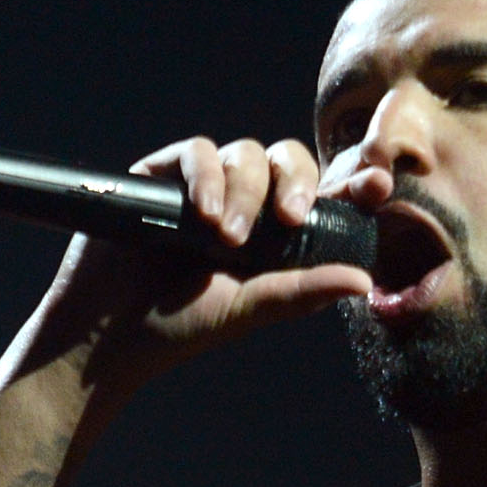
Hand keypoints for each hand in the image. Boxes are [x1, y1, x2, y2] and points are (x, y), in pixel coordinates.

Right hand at [40, 135, 374, 387]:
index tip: (377, 186)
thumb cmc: (179, 327)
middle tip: (290, 218)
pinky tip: (205, 217)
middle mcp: (244, 203)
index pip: (321, 197)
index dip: (351, 186)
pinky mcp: (163, 175)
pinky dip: (207, 178)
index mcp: (274, 234)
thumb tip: (363, 281)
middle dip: (296, 182)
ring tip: (228, 240)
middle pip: (287, 160)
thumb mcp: (251, 310)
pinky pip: (198, 152)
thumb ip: (302, 292)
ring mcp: (203, 186)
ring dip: (245, 191)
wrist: (109, 334)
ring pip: (245, 154)